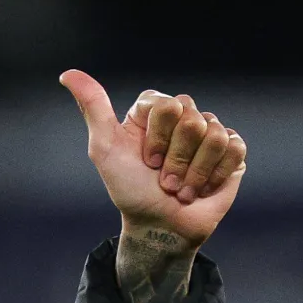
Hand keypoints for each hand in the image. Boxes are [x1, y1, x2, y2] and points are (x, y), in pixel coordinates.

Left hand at [60, 69, 246, 249]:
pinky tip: (203, 188)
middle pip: (193, 120)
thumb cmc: (130, 191)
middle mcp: (183, 116)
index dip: (158, 139)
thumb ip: (93, 108)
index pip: (168, 105)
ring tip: (182, 188)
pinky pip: (234, 148)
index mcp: (154, 110)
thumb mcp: (105, 149)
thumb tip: (67, 74)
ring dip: (195, 173)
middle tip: (164, 180)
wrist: (160, 228)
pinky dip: (216, 175)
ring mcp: (209, 132)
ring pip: (215, 136)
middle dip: (177, 159)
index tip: (146, 162)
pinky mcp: (231, 152)